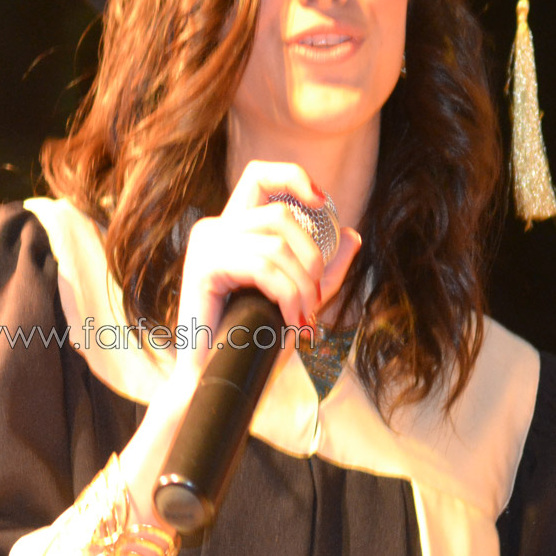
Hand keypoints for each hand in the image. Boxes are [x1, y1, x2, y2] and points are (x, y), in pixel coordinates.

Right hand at [173, 161, 361, 383]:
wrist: (217, 380)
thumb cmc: (251, 343)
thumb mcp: (299, 298)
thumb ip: (324, 268)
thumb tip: (351, 234)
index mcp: (233, 230)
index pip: (259, 176)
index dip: (293, 177)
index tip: (322, 202)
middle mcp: (214, 229)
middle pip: (280, 212)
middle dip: (312, 256)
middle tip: (315, 297)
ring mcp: (206, 245)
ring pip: (277, 243)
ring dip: (301, 285)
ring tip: (302, 318)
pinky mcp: (204, 267)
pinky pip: (262, 267)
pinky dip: (286, 294)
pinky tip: (290, 320)